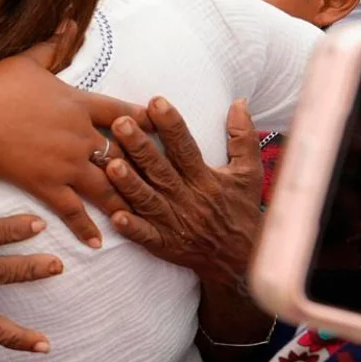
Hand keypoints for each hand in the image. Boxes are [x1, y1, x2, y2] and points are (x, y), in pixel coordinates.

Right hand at [0, 34, 149, 247]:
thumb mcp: (26, 61)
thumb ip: (52, 45)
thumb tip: (70, 21)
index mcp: (78, 103)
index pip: (122, 112)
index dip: (146, 120)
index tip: (164, 128)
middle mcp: (80, 135)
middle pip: (125, 155)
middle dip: (147, 169)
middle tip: (167, 183)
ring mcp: (66, 163)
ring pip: (108, 187)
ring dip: (127, 203)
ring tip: (145, 218)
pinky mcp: (47, 185)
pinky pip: (73, 210)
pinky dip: (87, 228)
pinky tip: (99, 243)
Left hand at [104, 98, 261, 287]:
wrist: (241, 260)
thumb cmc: (241, 209)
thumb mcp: (249, 173)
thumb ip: (243, 138)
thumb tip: (240, 102)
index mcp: (205, 178)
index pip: (186, 147)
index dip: (171, 125)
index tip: (155, 102)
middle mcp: (188, 198)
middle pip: (161, 170)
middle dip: (140, 146)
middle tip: (119, 123)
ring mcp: (175, 223)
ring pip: (148, 200)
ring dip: (130, 184)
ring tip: (111, 164)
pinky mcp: (165, 245)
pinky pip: (147, 236)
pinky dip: (132, 228)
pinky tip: (115, 216)